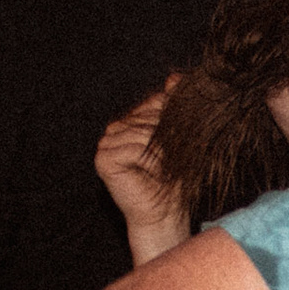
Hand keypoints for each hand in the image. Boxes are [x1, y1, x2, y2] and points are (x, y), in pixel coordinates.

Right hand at [96, 75, 189, 261]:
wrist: (165, 212)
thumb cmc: (175, 178)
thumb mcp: (181, 138)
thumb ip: (175, 107)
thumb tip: (174, 77)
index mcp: (132, 119)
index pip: (156, 102)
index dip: (174, 118)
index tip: (185, 138)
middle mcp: (116, 127)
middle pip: (150, 116)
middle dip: (169, 137)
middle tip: (174, 159)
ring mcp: (106, 142)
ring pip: (143, 131)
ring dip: (161, 152)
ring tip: (165, 168)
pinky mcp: (103, 158)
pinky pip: (133, 148)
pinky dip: (149, 161)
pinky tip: (152, 173)